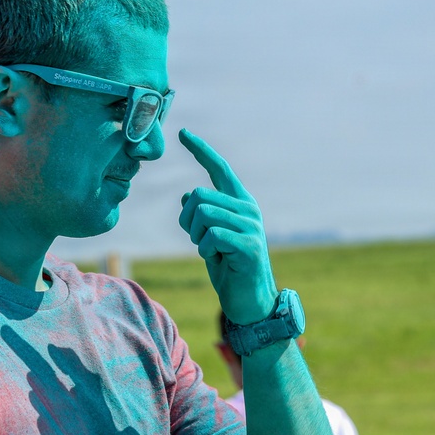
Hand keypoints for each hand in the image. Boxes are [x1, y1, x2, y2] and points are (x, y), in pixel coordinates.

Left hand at [178, 128, 277, 324]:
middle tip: (200, 242)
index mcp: (240, 203)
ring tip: (211, 252)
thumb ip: (203, 217)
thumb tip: (187, 196)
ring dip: (197, 238)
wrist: (250, 302)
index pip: (219, 169)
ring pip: (203, 214)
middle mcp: (249, 209)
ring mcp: (251, 226)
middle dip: (188, 221)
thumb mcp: (210, 239)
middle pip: (199, 195)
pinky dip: (205, 250)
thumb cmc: (229, 270)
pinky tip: (217, 260)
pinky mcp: (249, 245)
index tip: (183, 133)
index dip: (201, 150)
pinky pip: (211, 236)